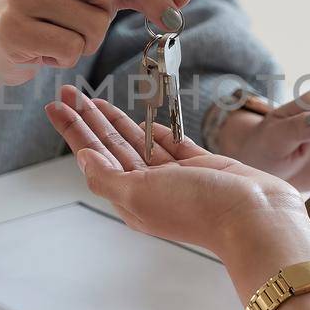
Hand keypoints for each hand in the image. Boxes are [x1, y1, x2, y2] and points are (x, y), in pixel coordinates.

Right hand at [0, 0, 192, 85]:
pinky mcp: (11, 27)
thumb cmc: (53, 8)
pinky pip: (71, 49)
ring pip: (93, 24)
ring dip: (86, 41)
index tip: (172, 17)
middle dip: (104, 15)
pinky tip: (44, 47)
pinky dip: (66, 57)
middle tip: (77, 18)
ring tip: (58, 33)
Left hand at [44, 84, 309, 258]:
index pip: (94, 157)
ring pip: (138, 141)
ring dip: (115, 120)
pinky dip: (156, 130)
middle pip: (111, 146)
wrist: (255, 216)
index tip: (55, 106)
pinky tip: (143, 119)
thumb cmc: (198, 209)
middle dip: (87, 119)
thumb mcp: (140, 196)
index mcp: (132, 198)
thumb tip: (83, 158)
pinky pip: (173, 143)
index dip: (74, 130)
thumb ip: (107, 178)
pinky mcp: (203, 166)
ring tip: (94, 99)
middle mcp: (151, 188)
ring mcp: (178, 177)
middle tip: (68, 92)